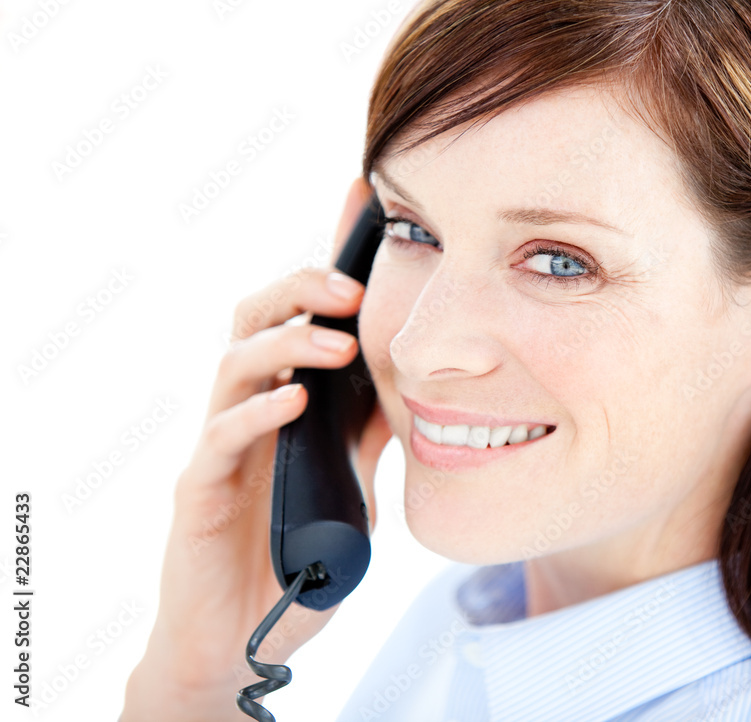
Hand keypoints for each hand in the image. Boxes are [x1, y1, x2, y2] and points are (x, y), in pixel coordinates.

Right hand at [120, 178, 393, 720]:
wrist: (247, 632)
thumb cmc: (297, 553)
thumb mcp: (350, 480)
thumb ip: (366, 430)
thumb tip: (406, 381)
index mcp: (285, 402)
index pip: (300, 318)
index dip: (325, 266)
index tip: (359, 213)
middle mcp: (248, 412)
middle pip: (256, 322)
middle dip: (300, 291)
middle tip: (350, 287)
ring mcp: (221, 449)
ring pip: (233, 367)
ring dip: (286, 345)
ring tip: (334, 343)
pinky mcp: (199, 492)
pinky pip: (220, 440)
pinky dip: (257, 414)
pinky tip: (293, 403)